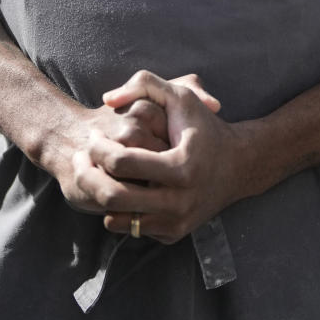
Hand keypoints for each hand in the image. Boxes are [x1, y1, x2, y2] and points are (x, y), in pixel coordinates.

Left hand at [39, 73, 222, 221]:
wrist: (238, 166)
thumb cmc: (205, 127)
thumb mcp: (181, 96)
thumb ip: (145, 84)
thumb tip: (107, 100)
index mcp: (180, 167)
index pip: (122, 162)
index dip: (99, 147)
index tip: (94, 136)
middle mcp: (179, 201)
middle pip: (114, 197)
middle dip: (87, 176)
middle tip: (82, 159)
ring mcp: (176, 222)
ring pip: (117, 220)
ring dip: (99, 195)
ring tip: (95, 173)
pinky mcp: (173, 234)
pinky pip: (131, 229)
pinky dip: (118, 211)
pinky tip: (119, 187)